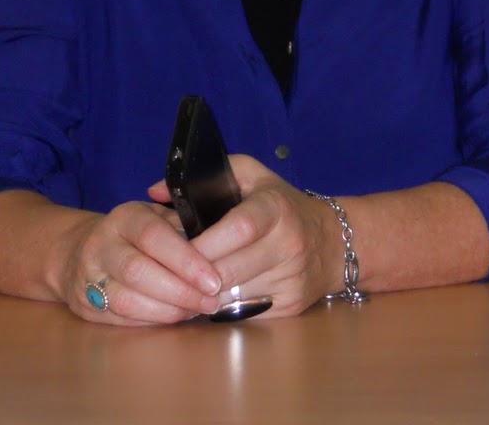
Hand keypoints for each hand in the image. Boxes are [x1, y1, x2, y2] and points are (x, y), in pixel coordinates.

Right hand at [56, 198, 223, 326]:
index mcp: (124, 217)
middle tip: (211, 301)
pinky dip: (152, 321)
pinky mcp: (85, 306)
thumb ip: (184, 228)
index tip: (214, 279)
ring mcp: (88, 276)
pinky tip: (175, 317)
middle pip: (139, 271)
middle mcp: (101, 244)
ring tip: (197, 310)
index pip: (154, 236)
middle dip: (181, 291)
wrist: (78, 251)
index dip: (186, 260)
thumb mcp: (157, 217)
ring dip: (168, 310)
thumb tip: (225, 248)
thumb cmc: (136, 234)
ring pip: (128, 300)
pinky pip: (121, 319)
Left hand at [151, 155, 340, 318]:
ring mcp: (292, 278)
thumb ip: (209, 176)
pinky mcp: (291, 305)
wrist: (333, 242)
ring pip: (233, 295)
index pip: (240, 228)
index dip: (205, 244)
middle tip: (171, 275)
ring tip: (187, 286)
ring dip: (205, 294)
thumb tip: (155, 192)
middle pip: (230, 268)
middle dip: (195, 276)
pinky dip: (223, 308)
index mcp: (276, 208)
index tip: (178, 250)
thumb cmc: (284, 206)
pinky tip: (213, 298)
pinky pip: (245, 312)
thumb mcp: (255, 177)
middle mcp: (288, 244)